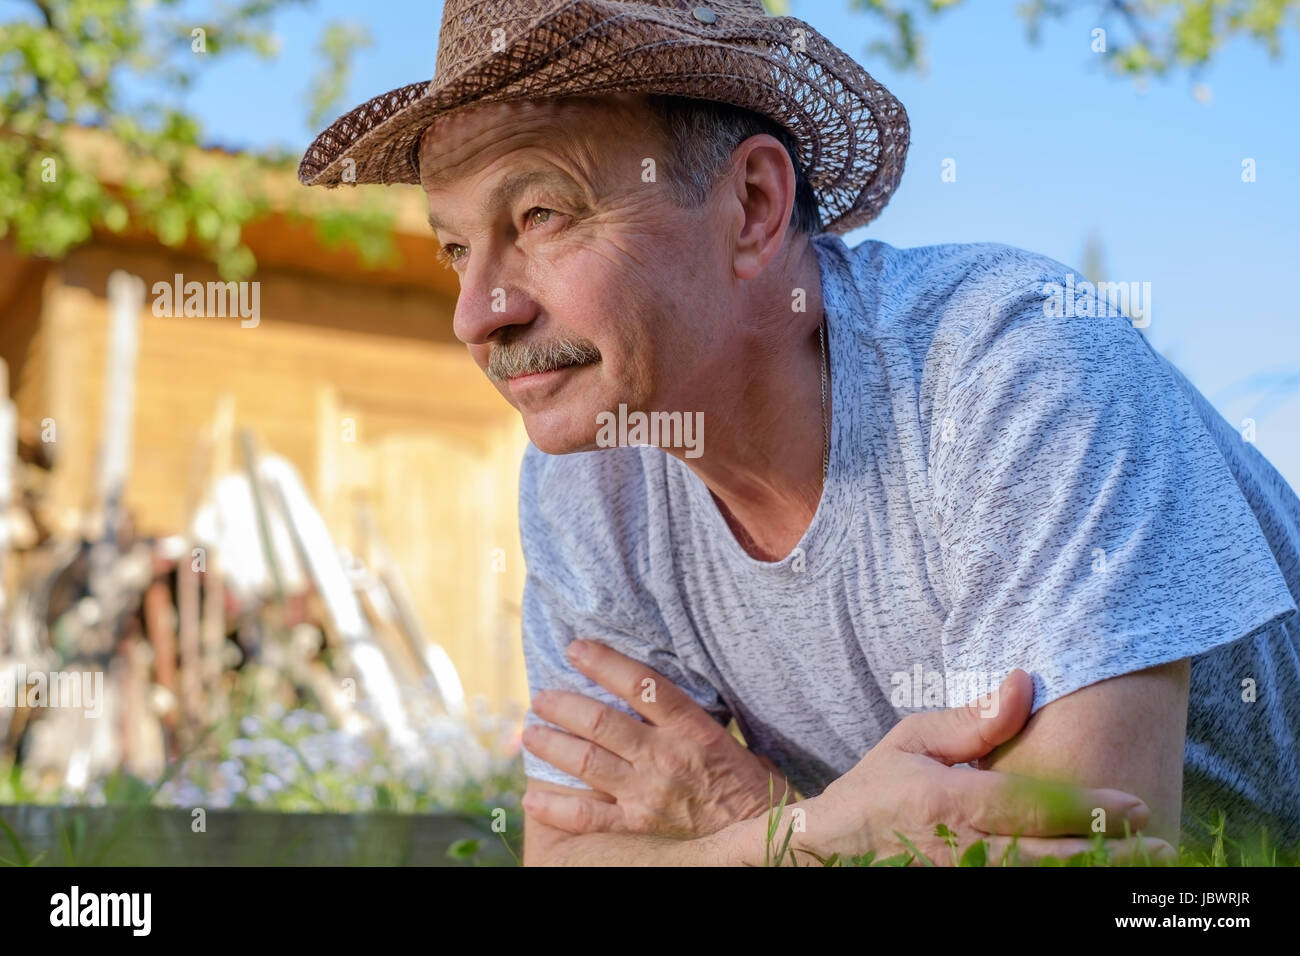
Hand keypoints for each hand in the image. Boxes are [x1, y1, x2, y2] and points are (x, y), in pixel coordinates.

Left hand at [521, 639, 794, 838]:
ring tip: (530, 733)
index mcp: (692, 728)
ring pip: (588, 761)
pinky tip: (532, 797)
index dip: (604, 663)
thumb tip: (659, 692)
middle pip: (602, 722)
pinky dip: (556, 808)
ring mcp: (649, 792)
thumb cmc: (750, 785)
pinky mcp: (639, 825)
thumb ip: (692, 719)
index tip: (576, 649)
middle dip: (564, 705)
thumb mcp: (730, 738)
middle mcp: (665, 756)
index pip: (642, 685)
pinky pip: (589, 816)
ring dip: (552, 745)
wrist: (760, 837)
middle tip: (540, 697)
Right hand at [800, 670, 1176, 864]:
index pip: (1031, 807)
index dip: (1089, 810)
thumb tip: (1024, 681)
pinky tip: (1088, 871)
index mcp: (948, 801)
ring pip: (1039, 879)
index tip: (1136, 806)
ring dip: (1090, 872)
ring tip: (1139, 865)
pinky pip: (1018, 887)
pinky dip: (1057, 880)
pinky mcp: (963, 891)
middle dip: (1110, 853)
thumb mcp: (912, 741)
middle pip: (1050, 857)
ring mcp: (963, 878)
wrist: (829, 849)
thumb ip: (973, 719)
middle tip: (1160, 847)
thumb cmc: (875, 789)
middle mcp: (960, 848)